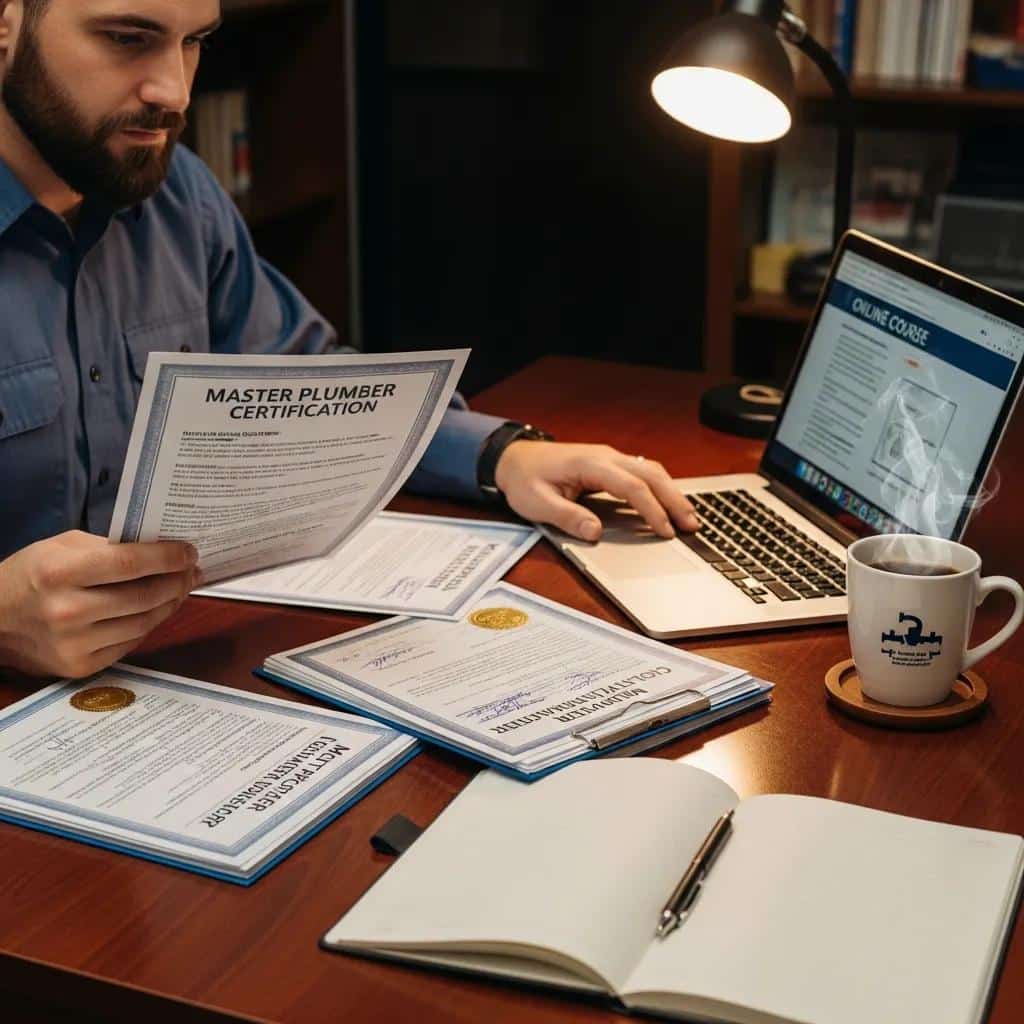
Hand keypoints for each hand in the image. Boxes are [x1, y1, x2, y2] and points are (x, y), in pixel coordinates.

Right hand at [0, 531, 198, 679]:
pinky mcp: (80, 667)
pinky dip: (149, 624)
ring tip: (181, 588)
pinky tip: (157, 610)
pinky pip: (130, 643)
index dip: (167, 558)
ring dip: (170, 604)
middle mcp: (67, 611)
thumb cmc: (31, 575)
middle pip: (143, 596)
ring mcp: (73, 644)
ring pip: (143, 623)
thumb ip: (108, 548)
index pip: (129, 564)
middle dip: (177, 581)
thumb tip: (160, 550)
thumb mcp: (61, 547)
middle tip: (192, 571)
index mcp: (60, 573)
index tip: (189, 552)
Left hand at [494, 442, 698, 541]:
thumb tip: (595, 532)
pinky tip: (669, 505)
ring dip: (671, 493)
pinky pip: (642, 473)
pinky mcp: (610, 465)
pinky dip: (660, 488)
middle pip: (650, 474)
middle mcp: (605, 456)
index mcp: (589, 463)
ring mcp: (610, 458)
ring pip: (651, 471)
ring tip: (688, 519)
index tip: (664, 530)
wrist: (514, 458)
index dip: (651, 509)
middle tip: (692, 525)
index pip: (631, 485)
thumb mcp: (538, 503)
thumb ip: (567, 517)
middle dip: (674, 499)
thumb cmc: (525, 479)